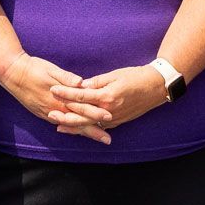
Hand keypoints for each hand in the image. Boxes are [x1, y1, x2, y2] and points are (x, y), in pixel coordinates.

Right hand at [0, 52, 111, 144]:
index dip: (96, 114)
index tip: (109, 118)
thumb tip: (81, 83)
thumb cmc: (34, 68)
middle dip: (94, 131)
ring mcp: (48, 113)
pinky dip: (71, 129)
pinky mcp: (43, 113)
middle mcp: (55, 110)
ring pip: (70, 126)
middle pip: (78, 123)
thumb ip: (66, 78)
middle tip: (108, 140)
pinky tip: (78, 131)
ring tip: (98, 138)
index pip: (81, 109)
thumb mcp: (51, 69)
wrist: (13, 73)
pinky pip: (60, 124)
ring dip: (84, 132)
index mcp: (59, 98)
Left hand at [49, 65, 165, 131]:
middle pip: (81, 115)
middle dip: (64, 114)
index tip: (53, 89)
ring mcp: (113, 119)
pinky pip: (97, 127)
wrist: (155, 88)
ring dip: (72, 126)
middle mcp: (108, 111)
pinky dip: (85, 128)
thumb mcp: (114, 75)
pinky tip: (76, 129)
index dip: (65, 93)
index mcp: (107, 96)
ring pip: (88, 125)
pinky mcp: (117, 122)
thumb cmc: (135, 77)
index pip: (81, 96)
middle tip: (49, 113)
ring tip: (58, 125)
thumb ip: (96, 82)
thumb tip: (80, 86)